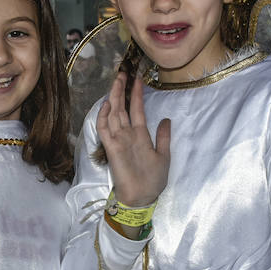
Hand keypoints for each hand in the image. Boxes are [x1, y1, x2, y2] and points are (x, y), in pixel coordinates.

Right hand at [98, 73, 169, 207]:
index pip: (137, 109)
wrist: (142, 197)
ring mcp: (118, 140)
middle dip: (122, 90)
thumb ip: (163, 137)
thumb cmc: (153, 180)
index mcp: (140, 135)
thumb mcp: (164, 156)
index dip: (137, 94)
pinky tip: (107, 104)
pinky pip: (105, 129)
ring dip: (114, 97)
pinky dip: (104, 116)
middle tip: (122, 72)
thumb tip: (166, 119)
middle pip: (122, 107)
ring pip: (113, 114)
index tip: (137, 78)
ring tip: (116, 80)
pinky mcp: (111, 148)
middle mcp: (127, 134)